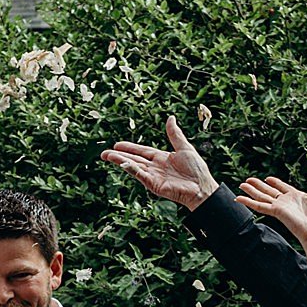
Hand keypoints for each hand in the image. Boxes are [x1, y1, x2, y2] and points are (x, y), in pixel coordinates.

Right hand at [100, 117, 219, 210]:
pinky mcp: (155, 185)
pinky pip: (141, 176)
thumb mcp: (184, 147)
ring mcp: (154, 177)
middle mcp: (155, 167)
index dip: (129, 148)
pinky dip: (132, 170)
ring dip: (120, 161)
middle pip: (133, 159)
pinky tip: (124, 164)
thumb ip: (175, 134)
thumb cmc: (197, 170)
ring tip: (108, 156)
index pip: (141, 151)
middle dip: (118, 156)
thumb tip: (171, 118)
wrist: (202, 187)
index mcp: (161, 158)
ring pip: (134, 167)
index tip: (117, 144)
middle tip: (104, 153)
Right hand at [233, 169, 306, 243]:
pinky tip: (238, 198)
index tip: (267, 178)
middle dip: (258, 186)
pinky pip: (259, 206)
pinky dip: (248, 202)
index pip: (281, 187)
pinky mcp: (275, 212)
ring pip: (261, 197)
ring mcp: (279, 207)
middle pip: (268, 191)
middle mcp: (285, 202)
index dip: (274, 182)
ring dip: (251, 191)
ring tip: (241, 184)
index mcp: (295, 197)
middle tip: (248, 180)